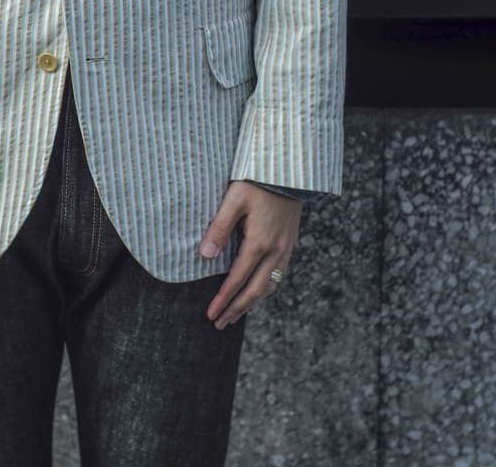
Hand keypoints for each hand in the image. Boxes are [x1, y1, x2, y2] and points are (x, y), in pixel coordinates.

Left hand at [199, 181, 300, 329]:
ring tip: (235, 314)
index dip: (224, 299)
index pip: (238, 279)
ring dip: (251, 302)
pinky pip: (278, 275)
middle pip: (255, 290)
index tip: (211, 314)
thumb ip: (219, 227)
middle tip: (220, 324)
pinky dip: (265, 289)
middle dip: (237, 309)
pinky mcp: (289, 243)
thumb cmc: (256, 181)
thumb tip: (205, 256)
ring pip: (269, 285)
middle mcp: (276, 250)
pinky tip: (256, 291)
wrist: (288, 171)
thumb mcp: (233, 199)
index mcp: (260, 242)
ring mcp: (286, 248)